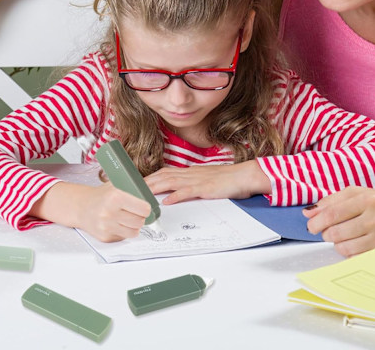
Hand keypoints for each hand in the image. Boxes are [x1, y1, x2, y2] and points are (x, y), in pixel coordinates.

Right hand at [76, 183, 152, 241]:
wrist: (81, 207)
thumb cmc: (102, 195)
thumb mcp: (117, 185)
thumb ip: (134, 187)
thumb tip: (154, 188)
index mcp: (116, 196)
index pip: (143, 208)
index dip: (146, 208)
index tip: (145, 207)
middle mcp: (110, 212)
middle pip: (140, 221)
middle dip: (141, 217)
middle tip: (136, 213)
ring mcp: (106, 226)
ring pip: (134, 232)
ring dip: (134, 226)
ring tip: (128, 218)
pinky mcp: (104, 237)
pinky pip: (124, 237)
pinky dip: (124, 231)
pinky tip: (118, 223)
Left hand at [145, 161, 270, 204]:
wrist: (244, 175)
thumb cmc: (226, 180)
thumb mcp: (205, 180)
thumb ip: (191, 184)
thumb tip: (176, 193)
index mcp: (189, 172)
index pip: (164, 172)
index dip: (149, 177)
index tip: (135, 183)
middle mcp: (190, 174)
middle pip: (162, 176)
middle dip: (145, 182)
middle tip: (131, 189)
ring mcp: (197, 180)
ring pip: (170, 182)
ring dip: (155, 188)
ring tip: (141, 195)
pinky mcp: (205, 188)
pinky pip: (188, 191)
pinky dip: (176, 196)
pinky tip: (167, 202)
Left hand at [304, 186, 374, 256]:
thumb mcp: (359, 192)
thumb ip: (332, 200)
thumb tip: (309, 211)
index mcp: (367, 199)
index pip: (332, 213)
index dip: (317, 221)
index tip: (311, 225)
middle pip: (336, 233)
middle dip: (326, 233)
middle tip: (328, 231)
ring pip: (344, 248)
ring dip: (338, 243)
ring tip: (343, 236)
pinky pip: (357, 258)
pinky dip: (350, 252)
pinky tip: (355, 244)